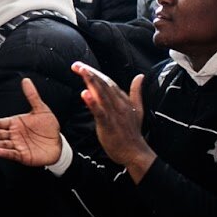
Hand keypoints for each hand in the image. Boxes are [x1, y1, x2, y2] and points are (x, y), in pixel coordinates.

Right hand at [0, 79, 61, 165]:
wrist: (59, 143)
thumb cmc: (49, 126)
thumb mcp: (41, 109)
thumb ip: (32, 96)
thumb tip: (26, 80)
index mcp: (15, 123)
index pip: (0, 123)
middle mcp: (14, 134)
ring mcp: (17, 145)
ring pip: (2, 144)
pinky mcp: (23, 155)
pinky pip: (12, 154)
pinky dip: (5, 153)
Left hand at [73, 62, 155, 178]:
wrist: (135, 152)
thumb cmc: (132, 132)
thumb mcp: (137, 109)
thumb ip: (136, 92)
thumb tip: (140, 77)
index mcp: (123, 100)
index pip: (108, 82)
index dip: (95, 73)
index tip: (82, 66)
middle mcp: (119, 104)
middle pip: (104, 84)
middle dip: (90, 73)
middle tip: (77, 65)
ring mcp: (114, 114)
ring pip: (102, 94)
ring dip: (91, 81)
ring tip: (82, 71)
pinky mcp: (108, 124)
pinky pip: (100, 112)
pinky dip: (93, 102)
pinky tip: (85, 94)